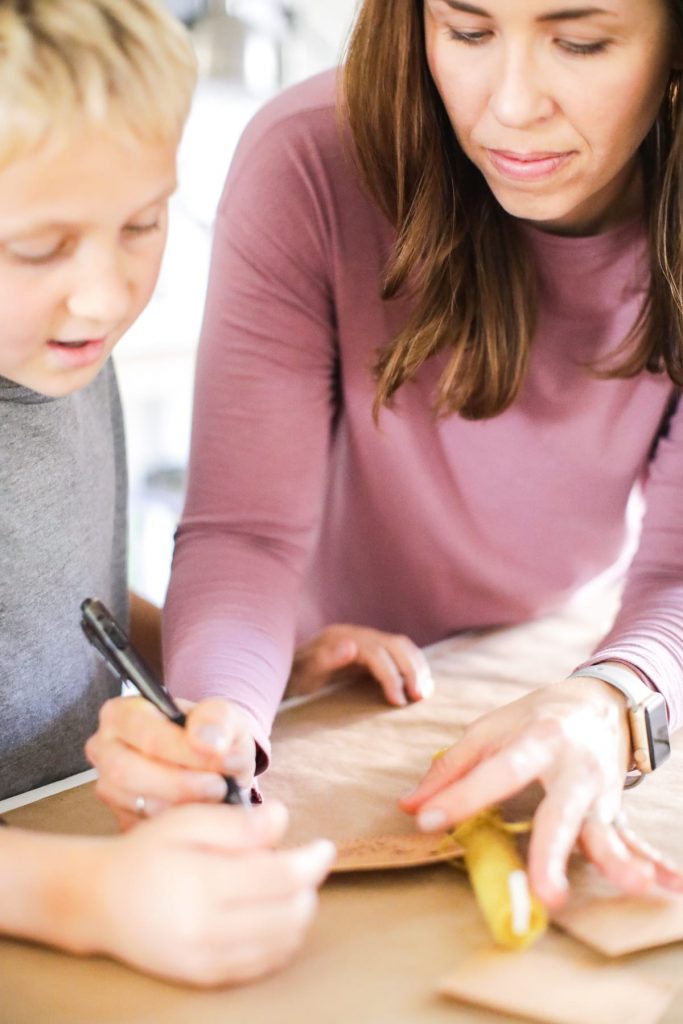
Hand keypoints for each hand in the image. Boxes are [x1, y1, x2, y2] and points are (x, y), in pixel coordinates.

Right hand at [72, 802, 335, 985]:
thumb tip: (284, 820)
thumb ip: (238, 824)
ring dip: (297, 914)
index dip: (312, 861)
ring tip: (283, 886)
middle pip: (289, 915)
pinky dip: (279, 940)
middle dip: (308, 888)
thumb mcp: (187, 821)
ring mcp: (206, 960)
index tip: (325, 846)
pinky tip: (270, 915)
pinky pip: (261, 965)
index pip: (282, 878)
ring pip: (281, 943)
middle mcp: (206, 930)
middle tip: (300, 864)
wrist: (100, 901)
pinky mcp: (205, 978)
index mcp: (202, 884)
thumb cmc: (147, 853)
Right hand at [86, 695, 255, 827]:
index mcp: (121, 714)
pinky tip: (201, 813)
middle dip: (180, 783)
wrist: (217, 765)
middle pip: (128, 772)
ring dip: (183, 806)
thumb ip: (217, 718)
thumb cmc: (212, 735)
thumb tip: (206, 740)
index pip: (143, 732)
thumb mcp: (223, 715)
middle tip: (219, 786)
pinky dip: (178, 825)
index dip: (183, 749)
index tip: (219, 759)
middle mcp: (105, 749)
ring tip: (216, 797)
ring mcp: (109, 787)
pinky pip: (144, 829)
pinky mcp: (120, 819)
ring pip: (136, 805)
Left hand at [287, 624, 433, 705]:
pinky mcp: (371, 650)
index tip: (399, 702)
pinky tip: (420, 684)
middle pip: (395, 645)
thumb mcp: (303, 673)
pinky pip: (399, 652)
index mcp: (342, 637)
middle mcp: (357, 634)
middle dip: (411, 670)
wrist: (288, 673)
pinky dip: (414, 665)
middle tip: (419, 698)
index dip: (391, 676)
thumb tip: (351, 645)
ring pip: (402, 646)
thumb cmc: (294, 678)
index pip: (377, 653)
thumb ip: (324, 659)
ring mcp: (365, 639)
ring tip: (424, 693)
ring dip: (417, 667)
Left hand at [400, 678, 682, 907]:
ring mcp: (601, 790)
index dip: (461, 796)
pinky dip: (655, 863)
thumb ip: (451, 768)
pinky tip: (669, 886)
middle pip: (561, 811)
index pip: (497, 772)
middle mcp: (574, 766)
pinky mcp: (616, 809)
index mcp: (537, 738)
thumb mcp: (490, 730)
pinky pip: (634, 839)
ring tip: (632, 885)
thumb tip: (407, 807)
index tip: (426, 821)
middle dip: (553, 850)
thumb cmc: (536, 718)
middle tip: (545, 893)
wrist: (601, 701)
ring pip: (606, 829)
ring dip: (619, 860)